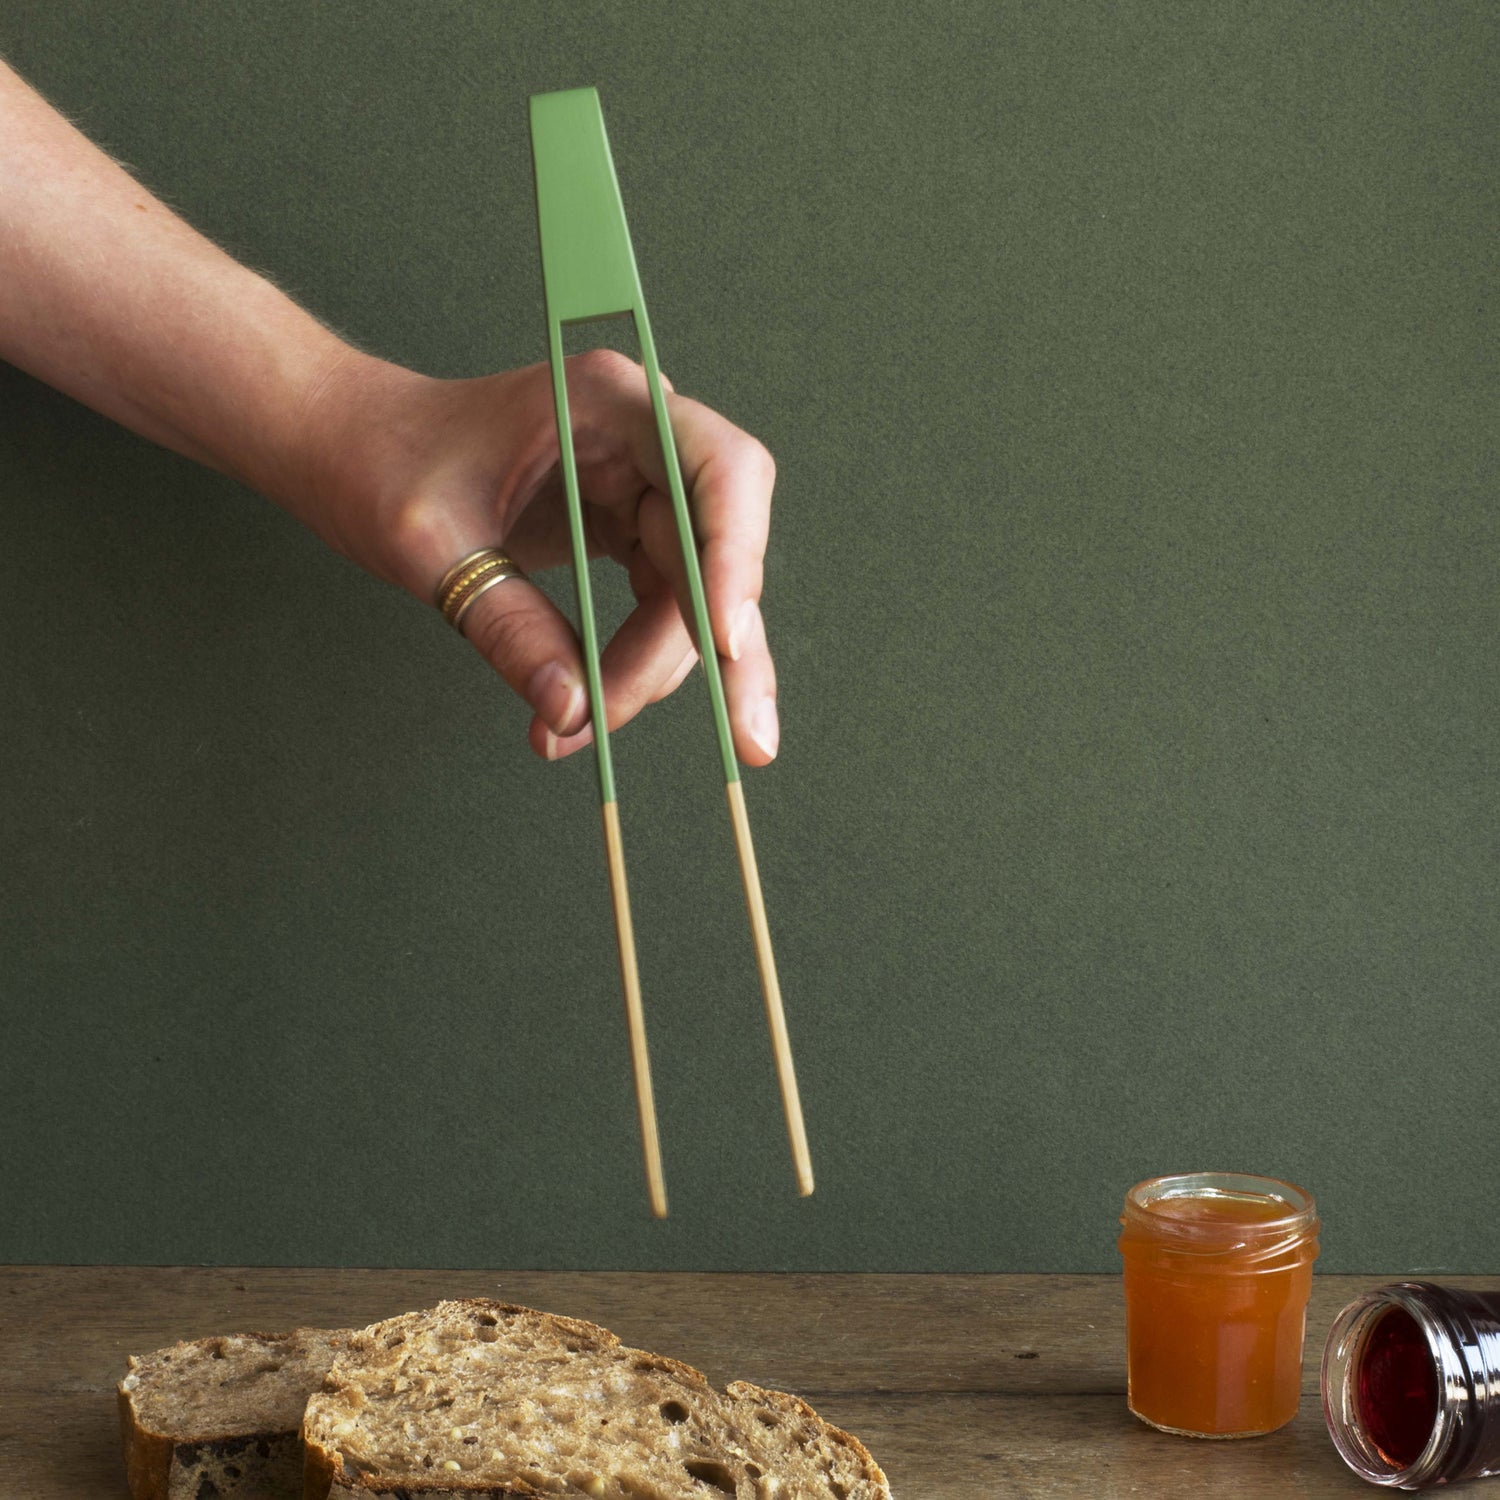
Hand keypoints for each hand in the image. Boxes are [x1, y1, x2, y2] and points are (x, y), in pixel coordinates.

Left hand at [298, 347, 778, 764]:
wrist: (349, 449)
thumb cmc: (379, 461)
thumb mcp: (431, 543)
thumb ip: (505, 623)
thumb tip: (571, 710)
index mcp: (606, 402)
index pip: (718, 470)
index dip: (736, 555)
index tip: (725, 642)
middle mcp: (641, 439)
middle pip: (722, 549)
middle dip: (728, 651)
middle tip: (748, 742)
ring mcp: (639, 487)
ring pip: (695, 598)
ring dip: (653, 675)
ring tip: (578, 730)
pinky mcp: (626, 532)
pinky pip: (659, 611)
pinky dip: (630, 669)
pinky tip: (584, 710)